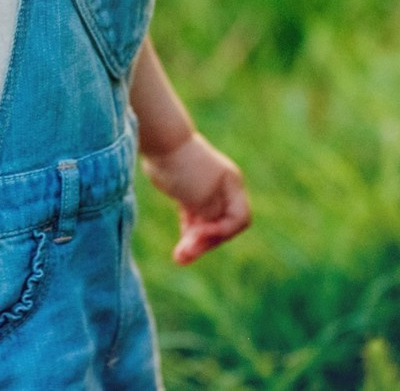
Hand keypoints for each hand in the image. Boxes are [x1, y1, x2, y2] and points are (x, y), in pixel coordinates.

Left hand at [141, 132, 250, 264]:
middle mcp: (222, 190)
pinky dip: (189, 233)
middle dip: (205, 242)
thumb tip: (212, 231)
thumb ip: (212, 216)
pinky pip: (194, 220)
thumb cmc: (184, 168)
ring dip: (195, 243)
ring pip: (206, 225)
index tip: (199, 232)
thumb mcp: (201, 196)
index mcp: (232, 186)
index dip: (222, 232)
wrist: (160, 142)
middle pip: (222, 225)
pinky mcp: (188, 193)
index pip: (239, 219)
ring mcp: (205, 191)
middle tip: (184, 256)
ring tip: (179, 257)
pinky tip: (180, 246)